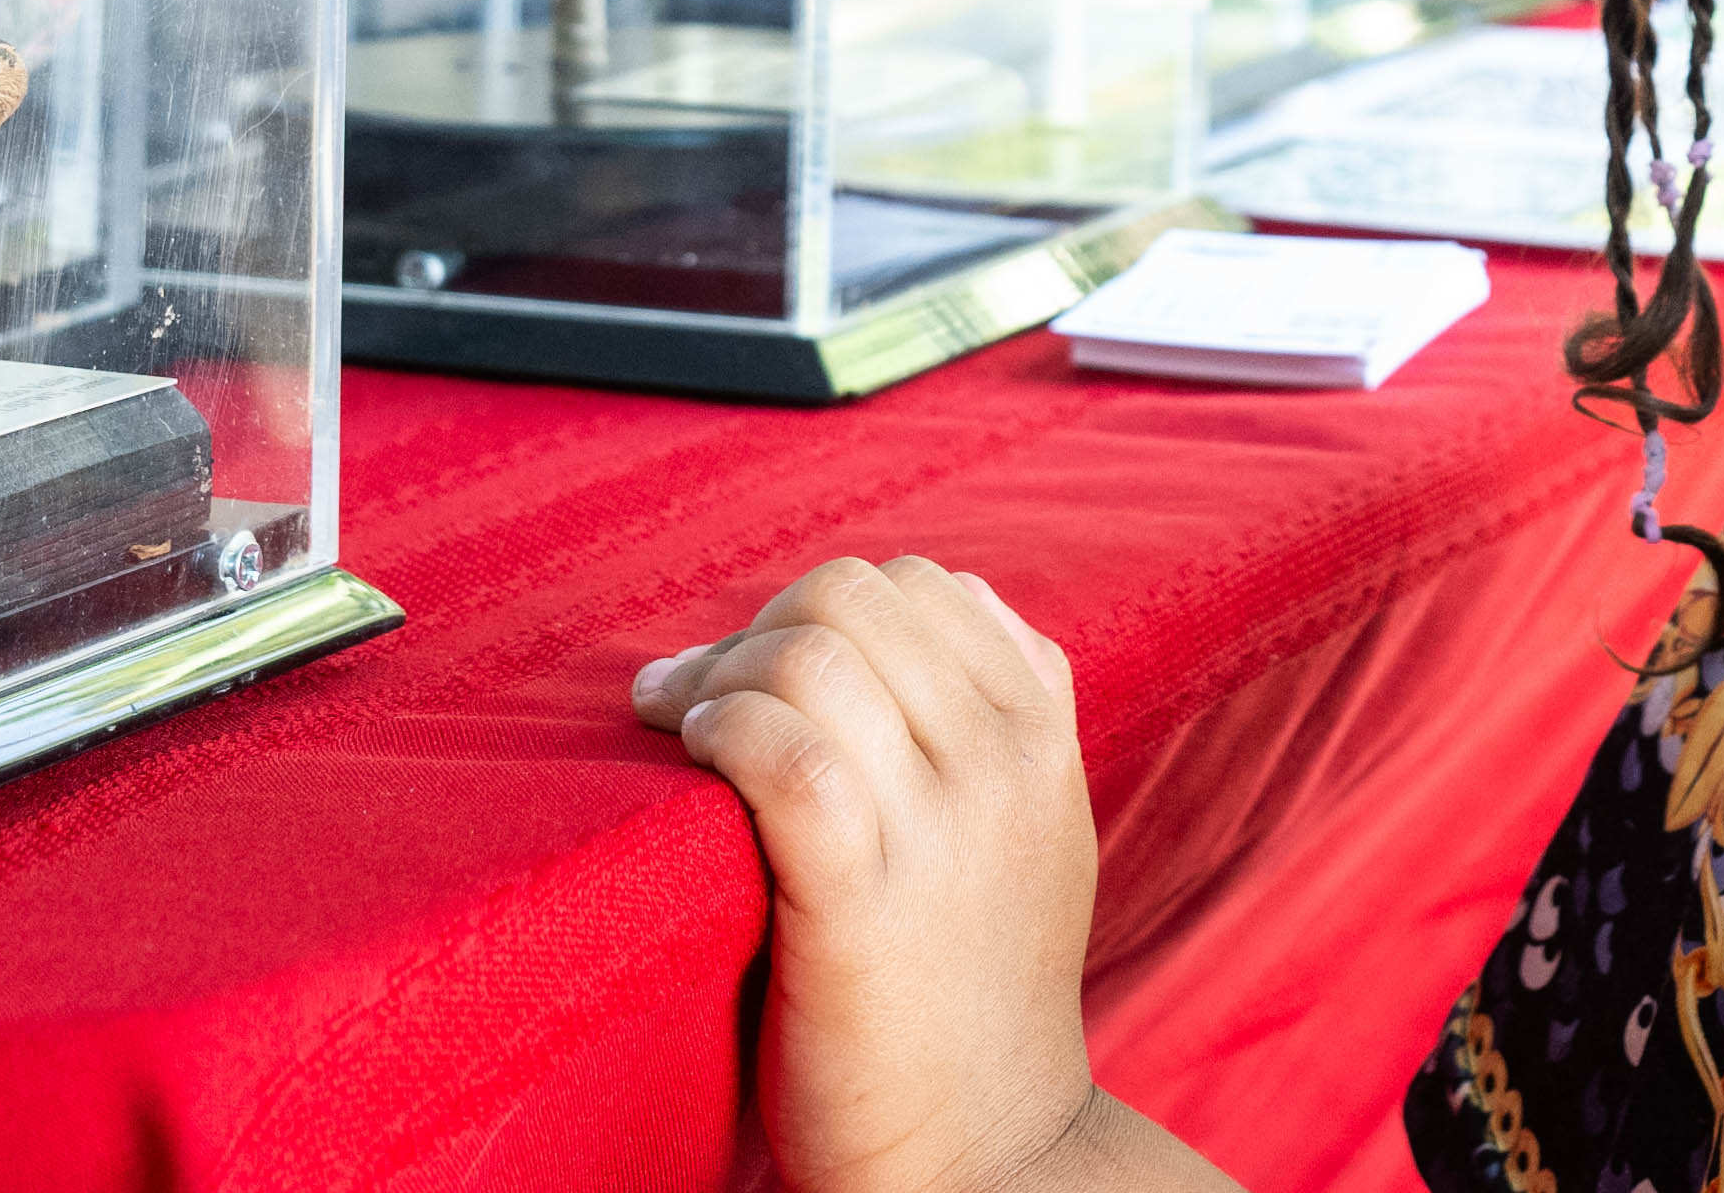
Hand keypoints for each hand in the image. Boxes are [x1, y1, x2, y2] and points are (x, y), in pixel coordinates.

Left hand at [633, 554, 1181, 1192]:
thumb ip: (982, 725)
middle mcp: (1004, 764)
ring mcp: (941, 830)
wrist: (987, 1154)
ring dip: (718, 675)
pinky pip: (781, 750)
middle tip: (700, 695)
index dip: (824, 610)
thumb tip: (865, 625)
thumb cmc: (974, 993)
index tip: (766, 669)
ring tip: (680, 724)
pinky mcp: (860, 900)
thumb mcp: (1027, 835)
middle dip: (759, 630)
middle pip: (853, 599)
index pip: (923, 587)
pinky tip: (695, 758)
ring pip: (809, 656)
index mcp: (1043, 735)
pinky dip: (720, 729)